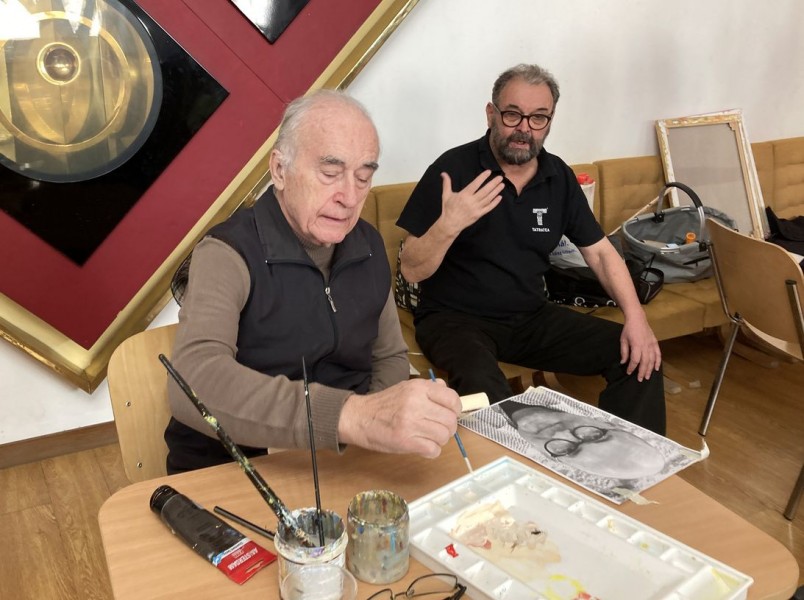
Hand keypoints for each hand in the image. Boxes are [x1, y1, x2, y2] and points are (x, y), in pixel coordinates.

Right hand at [338, 377, 460, 457]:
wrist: (359, 418)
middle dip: (447, 428)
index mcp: (418, 388)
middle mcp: (416, 403)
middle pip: (450, 421)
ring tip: (428, 437)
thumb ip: (428, 389)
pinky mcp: (406, 441)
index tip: (449, 414)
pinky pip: (433, 450)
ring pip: (443, 436)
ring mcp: (411, 423)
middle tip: (437, 429)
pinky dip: (431, 451)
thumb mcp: (406, 388)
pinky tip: (422, 446)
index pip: (452, 399)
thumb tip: (446, 389)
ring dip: (439, 440)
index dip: (455, 410)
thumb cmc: (384, 404)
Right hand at [438, 170, 503, 236]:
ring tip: (502, 185)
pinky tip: (499, 197)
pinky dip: (495, 203)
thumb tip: (443, 173)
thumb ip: (447, 184)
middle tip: (500, 177)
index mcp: (464, 195)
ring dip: (496, 191)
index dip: (482, 177)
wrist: (450, 224)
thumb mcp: (446, 195)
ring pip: (488, 198)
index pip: (475, 184)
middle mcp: (471, 201)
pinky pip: (489, 208)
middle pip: (485, 191)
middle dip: (493, 183)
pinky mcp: (479, 215)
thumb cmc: (448, 209)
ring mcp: (476, 208)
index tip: (488, 172)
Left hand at [619, 317, 661, 380]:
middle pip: (645, 362)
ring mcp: (651, 344)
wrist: (637, 318)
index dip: (632, 367)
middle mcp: (645, 346)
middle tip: (640, 379)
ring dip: (650, 369)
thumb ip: (624, 352)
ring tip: (647, 377)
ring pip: (652, 360)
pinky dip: (658, 362)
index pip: (635, 360)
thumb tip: (623, 362)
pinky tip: (656, 368)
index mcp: (636, 345)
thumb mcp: (623, 340)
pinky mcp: (655, 343)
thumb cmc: (628, 329)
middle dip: (642, 372)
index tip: (629, 372)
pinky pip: (658, 354)